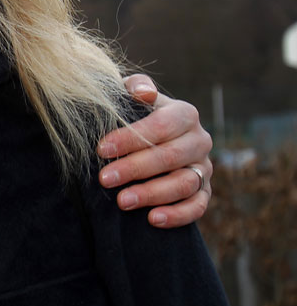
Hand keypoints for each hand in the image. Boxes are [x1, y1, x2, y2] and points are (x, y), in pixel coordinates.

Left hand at [97, 74, 212, 227]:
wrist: (151, 135)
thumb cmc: (136, 112)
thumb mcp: (133, 94)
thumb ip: (137, 86)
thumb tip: (143, 93)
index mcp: (185, 114)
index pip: (159, 126)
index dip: (130, 139)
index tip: (101, 150)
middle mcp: (200, 140)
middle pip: (170, 157)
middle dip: (135, 169)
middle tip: (105, 179)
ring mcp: (204, 168)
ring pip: (184, 183)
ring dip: (152, 194)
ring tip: (122, 201)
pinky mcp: (204, 191)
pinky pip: (197, 206)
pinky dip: (178, 215)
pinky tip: (153, 219)